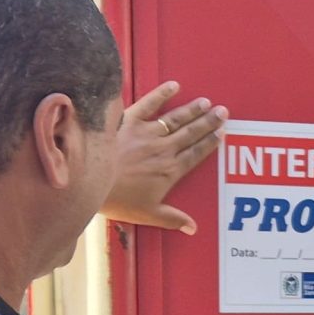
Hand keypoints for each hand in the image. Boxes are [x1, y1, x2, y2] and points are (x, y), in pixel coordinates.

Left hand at [104, 82, 224, 231]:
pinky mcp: (129, 120)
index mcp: (170, 170)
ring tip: (206, 102)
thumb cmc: (118, 200)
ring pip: (176, 118)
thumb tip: (192, 228)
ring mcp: (147, 133)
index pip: (196, 153)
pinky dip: (162, 93)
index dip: (210, 143)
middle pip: (191, 133)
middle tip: (222, 112)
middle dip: (208, 122)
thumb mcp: (148, 214)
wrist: (91, 180)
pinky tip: (174, 86)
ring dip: (193, 109)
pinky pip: (149, 103)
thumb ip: (172, 219)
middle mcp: (164, 149)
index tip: (221, 134)